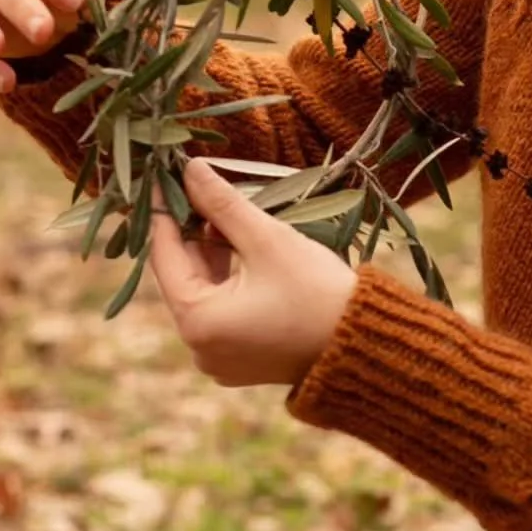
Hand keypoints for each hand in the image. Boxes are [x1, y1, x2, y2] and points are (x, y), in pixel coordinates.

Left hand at [148, 159, 356, 388]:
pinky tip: (245, 249)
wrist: (366, 345)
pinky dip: (230, 281)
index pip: (165, 257)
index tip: (166, 178)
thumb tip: (190, 169)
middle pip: (185, 276)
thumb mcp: (267, 240)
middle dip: (195, 233)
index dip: (165, 213)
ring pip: (206, 293)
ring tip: (230, 215)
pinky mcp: (243, 361)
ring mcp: (221, 359)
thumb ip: (223, 204)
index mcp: (197, 322)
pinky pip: (224, 312)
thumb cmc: (317, 291)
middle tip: (203, 190)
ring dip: (215, 255)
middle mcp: (199, 348)